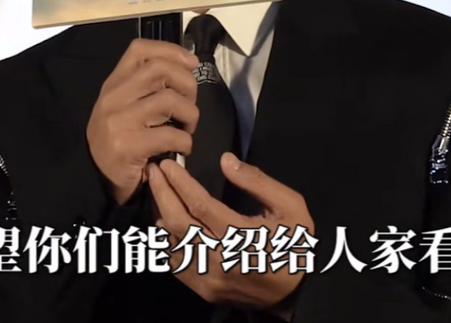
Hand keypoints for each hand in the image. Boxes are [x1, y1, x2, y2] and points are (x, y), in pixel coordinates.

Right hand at [86, 38, 199, 204]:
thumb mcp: (125, 105)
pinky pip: (171, 135)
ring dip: (190, 114)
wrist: (96, 179)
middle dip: (187, 83)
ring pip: (169, 100)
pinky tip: (182, 148)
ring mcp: (119, 121)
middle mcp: (113, 97)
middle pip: (160, 69)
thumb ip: (146, 85)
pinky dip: (186, 141)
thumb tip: (187, 66)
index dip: (171, 50)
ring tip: (188, 127)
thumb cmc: (119, 138)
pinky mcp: (128, 147)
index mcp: (114, 83)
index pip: (140, 49)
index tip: (191, 63)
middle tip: (190, 102)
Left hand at [148, 152, 314, 313]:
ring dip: (161, 216)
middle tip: (153, 172)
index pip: (199, 205)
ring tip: (157, 192)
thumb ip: (256, 181)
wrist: (297, 291)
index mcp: (241, 236)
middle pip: (178, 224)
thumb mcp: (289, 205)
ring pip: (172, 245)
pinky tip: (166, 222)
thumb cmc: (294, 242)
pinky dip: (166, 242)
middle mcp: (220, 259)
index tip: (167, 164)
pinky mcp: (205, 291)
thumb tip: (225, 159)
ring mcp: (209, 279)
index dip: (180, 183)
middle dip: (162, 194)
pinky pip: (176, 264)